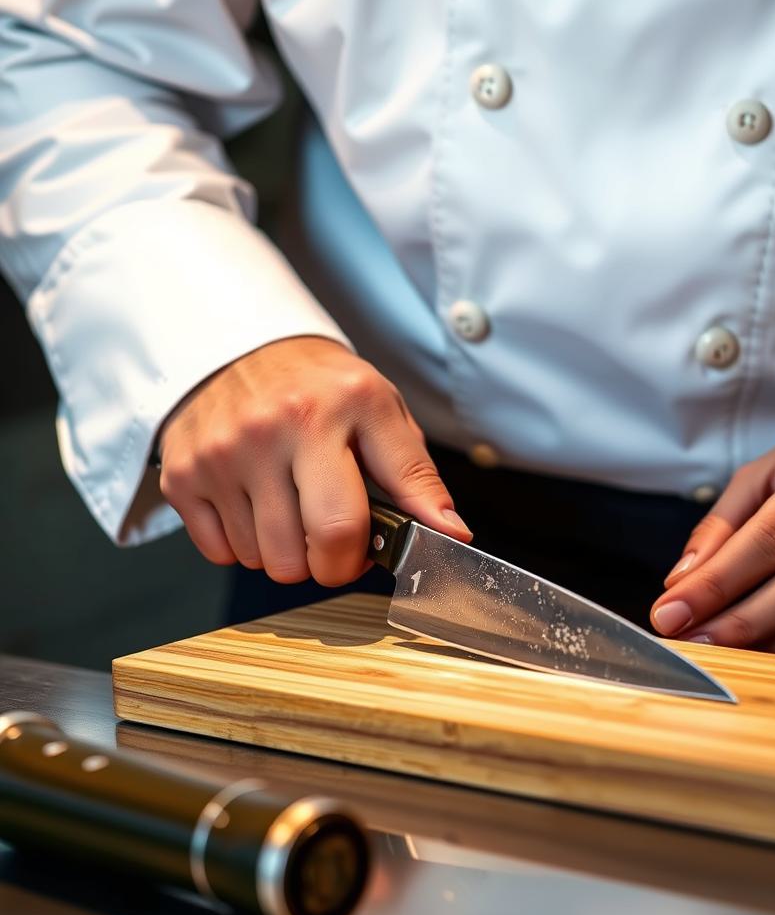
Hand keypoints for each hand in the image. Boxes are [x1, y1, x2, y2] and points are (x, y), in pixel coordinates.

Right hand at [157, 335, 469, 585]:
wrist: (245, 348)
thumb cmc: (323, 385)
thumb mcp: (382, 410)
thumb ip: (416, 474)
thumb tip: (451, 533)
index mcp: (341, 407)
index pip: (349, 521)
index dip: (365, 556)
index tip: (377, 553)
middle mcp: (277, 428)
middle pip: (304, 551)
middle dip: (329, 566)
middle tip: (336, 540)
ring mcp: (223, 453)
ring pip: (262, 559)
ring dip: (285, 552)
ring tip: (295, 509)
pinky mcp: (184, 474)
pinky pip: (220, 553)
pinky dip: (244, 545)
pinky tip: (257, 505)